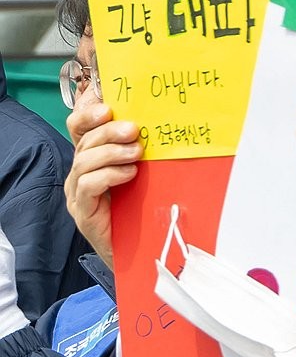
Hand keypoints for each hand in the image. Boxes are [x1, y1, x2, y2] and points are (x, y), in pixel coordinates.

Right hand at [65, 100, 142, 268]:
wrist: (139, 250)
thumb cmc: (143, 207)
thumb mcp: (143, 171)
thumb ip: (140, 149)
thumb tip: (157, 123)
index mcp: (92, 157)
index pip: (79, 126)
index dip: (89, 113)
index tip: (109, 106)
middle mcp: (80, 171)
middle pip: (85, 140)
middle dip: (109, 130)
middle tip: (134, 129)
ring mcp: (77, 192)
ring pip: (84, 160)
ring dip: (112, 152)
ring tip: (136, 153)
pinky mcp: (82, 210)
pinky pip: (88, 185)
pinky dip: (109, 175)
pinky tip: (129, 174)